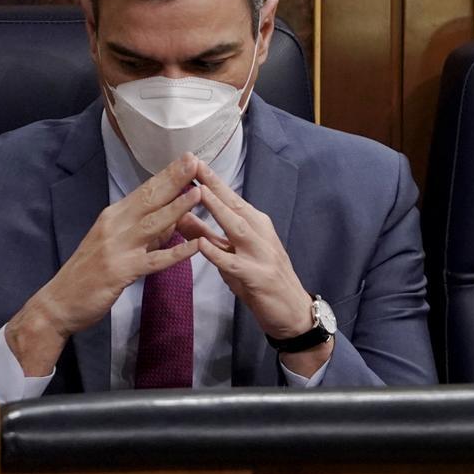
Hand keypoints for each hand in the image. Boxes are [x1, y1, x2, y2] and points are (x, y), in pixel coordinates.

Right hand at [6, 154, 202, 375]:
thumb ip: (143, 231)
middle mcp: (114, 226)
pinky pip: (154, 261)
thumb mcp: (113, 243)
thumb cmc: (87, 273)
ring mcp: (118, 248)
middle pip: (149, 199)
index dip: (166, 175)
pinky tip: (194, 246)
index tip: (187, 158)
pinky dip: (175, 253)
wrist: (58, 302)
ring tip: (199, 193)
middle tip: (195, 160)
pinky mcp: (121, 271)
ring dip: (177, 208)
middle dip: (173, 180)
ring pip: (152, 224)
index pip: (144, 191)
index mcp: (113, 217)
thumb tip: (172, 220)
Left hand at [187, 161, 331, 375]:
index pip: (232, 198)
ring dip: (218, 210)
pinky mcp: (258, 277)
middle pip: (235, 206)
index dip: (213, 180)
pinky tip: (202, 244)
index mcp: (257, 225)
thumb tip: (180, 215)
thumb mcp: (232, 255)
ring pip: (237, 228)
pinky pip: (234, 263)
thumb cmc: (261, 281)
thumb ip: (208, 235)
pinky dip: (218, 253)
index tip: (194, 161)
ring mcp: (261, 255)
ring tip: (199, 194)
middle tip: (193, 166)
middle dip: (214, 185)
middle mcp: (261, 234)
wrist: (293, 312)